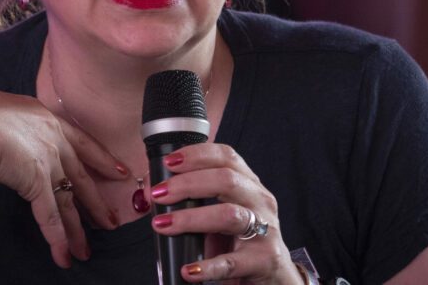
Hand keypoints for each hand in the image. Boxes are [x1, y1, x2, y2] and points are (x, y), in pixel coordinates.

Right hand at [0, 80, 125, 267]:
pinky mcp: (36, 182)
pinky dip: (57, 238)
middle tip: (111, 219)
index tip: (119, 171)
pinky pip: (50, 216)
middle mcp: (53, 139)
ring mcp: (47, 161)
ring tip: (87, 249)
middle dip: (97, 201)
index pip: (81, 141)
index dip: (102, 158)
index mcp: (43, 116)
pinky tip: (64, 254)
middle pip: (81, 176)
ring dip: (78, 229)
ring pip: (69, 201)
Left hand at [147, 143, 301, 283]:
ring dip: (190, 218)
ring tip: (163, 224)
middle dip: (187, 184)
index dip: (196, 154)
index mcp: (249, 184)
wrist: (274, 274)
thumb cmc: (241, 239)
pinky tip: (189, 270)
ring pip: (228, 215)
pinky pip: (232, 262)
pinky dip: (208, 266)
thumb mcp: (223, 210)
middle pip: (226, 180)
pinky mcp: (263, 260)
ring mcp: (265, 230)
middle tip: (159, 194)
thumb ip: (195, 198)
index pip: (226, 157)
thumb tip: (153, 191)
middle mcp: (260, 201)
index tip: (168, 162)